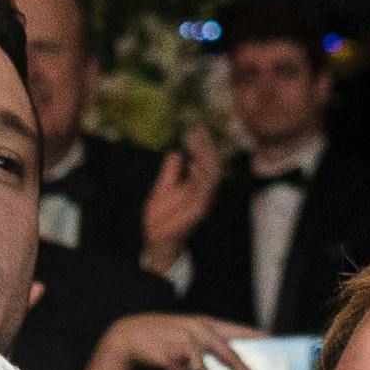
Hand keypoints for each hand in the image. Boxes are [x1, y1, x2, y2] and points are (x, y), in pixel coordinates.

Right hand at [98, 309, 249, 369]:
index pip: (240, 331)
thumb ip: (209, 347)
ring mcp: (183, 341)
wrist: (130, 334)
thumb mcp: (190, 335)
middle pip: (228, 354)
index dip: (259, 340)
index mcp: (208, 324)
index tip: (277, 350)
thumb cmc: (166, 338)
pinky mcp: (169, 354)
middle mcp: (199, 330)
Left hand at [136, 135, 224, 265]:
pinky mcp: (196, 212)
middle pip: (213, 166)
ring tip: (195, 142)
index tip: (198, 128)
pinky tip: (193, 164)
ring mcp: (202, 203)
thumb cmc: (162, 217)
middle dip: (207, 148)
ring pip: (211, 177)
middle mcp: (204, 193)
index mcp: (198, 187)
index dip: (204, 145)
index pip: (206, 162)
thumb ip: (171, 172)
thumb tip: (176, 152)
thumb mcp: (163, 188)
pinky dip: (200, 178)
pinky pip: (202, 193)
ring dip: (204, 158)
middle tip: (197, 131)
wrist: (156, 240)